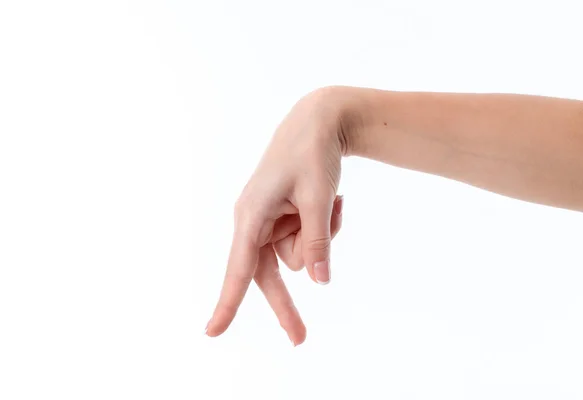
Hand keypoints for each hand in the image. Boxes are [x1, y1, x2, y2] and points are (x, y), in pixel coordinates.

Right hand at [205, 87, 349, 344]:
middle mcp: (254, 223)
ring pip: (298, 255)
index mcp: (251, 215)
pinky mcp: (283, 219)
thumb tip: (319, 281)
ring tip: (331, 202)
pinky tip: (331, 200)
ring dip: (320, 235)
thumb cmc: (312, 154)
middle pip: (268, 275)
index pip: (239, 268)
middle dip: (286, 302)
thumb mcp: (318, 198)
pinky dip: (324, 226)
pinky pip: (307, 239)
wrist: (319, 123)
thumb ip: (318, 240)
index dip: (227, 302)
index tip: (212, 332)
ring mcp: (269, 221)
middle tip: (300, 339)